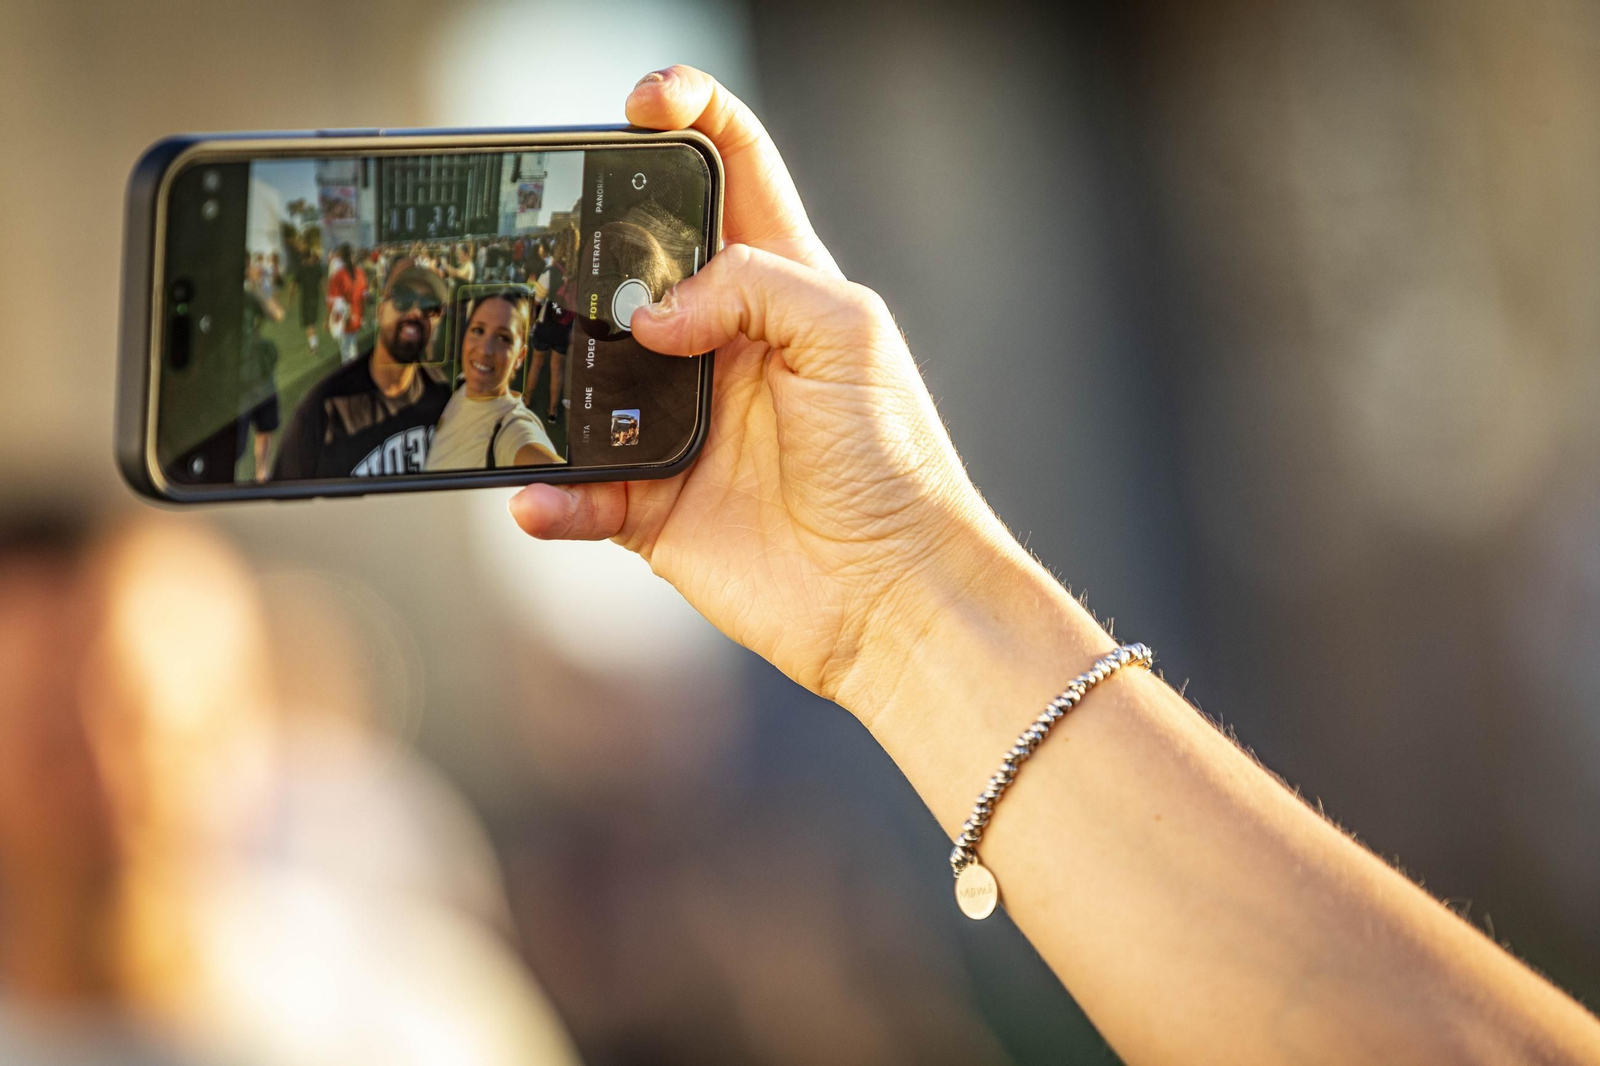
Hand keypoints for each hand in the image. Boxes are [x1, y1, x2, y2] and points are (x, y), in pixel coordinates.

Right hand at [509, 66, 995, 705]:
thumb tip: (651, 317)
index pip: (731, 172)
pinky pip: (581, 491)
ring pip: (585, 380)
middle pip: (633, 269)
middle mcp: (720, 346)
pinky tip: (541, 496)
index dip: (687, 119)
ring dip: (551, 378)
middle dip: (587, 248)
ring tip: (525, 374)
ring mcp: (679, 424)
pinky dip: (553, 495)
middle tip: (554, 246)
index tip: (642, 104)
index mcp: (778, 284)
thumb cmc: (894, 461)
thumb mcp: (845, 333)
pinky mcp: (654, 504)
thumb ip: (752, 284)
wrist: (891, 595)